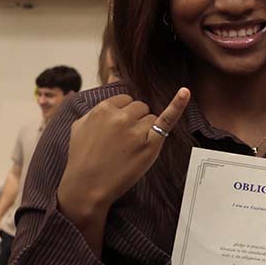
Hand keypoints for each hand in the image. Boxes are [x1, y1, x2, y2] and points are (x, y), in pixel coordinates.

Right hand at [57, 88, 190, 221]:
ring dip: (146, 130)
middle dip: (135, 120)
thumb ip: (98, 105)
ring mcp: (137, 130)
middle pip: (140, 108)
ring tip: (129, 148)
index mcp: (103, 109)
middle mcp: (121, 117)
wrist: (87, 185)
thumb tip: (113, 79)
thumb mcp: (80, 124)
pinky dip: (178, 105)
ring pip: (151, 118)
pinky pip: (167, 120)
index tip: (117, 128)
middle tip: (123, 140)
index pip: (125, 100)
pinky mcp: (151, 143)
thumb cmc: (83, 157)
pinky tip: (184, 93)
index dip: (123, 114)